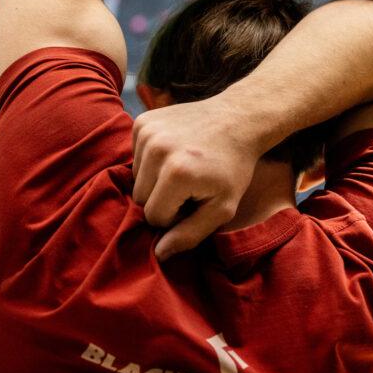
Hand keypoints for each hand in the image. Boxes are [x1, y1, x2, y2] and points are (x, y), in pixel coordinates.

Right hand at [132, 96, 259, 261]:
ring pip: (135, 178)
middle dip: (163, 199)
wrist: (237, 119)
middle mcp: (156, 149)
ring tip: (182, 169)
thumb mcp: (222, 208)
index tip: (195, 202)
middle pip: (140, 197)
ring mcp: (147, 131)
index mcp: (176, 173)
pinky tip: (173, 153)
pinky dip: (150, 160)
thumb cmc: (233, 168)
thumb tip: (158, 253)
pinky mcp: (142, 122)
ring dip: (155, 180)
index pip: (154, 217)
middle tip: (189, 187)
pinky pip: (135, 156)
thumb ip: (190, 234)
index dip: (175, 216)